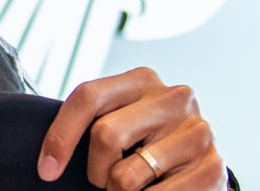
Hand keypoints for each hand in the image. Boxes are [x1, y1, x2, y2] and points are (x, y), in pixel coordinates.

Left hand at [37, 67, 226, 189]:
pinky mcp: (214, 168)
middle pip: (105, 135)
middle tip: (104, 181)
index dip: (60, 136)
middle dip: (95, 170)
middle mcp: (174, 98)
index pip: (88, 97)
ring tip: (134, 188)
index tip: (46, 170)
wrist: (199, 168)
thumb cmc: (147, 145)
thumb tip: (47, 160)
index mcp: (143, 80)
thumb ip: (93, 120)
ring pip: (126, 175)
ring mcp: (198, 132)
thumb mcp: (120, 121)